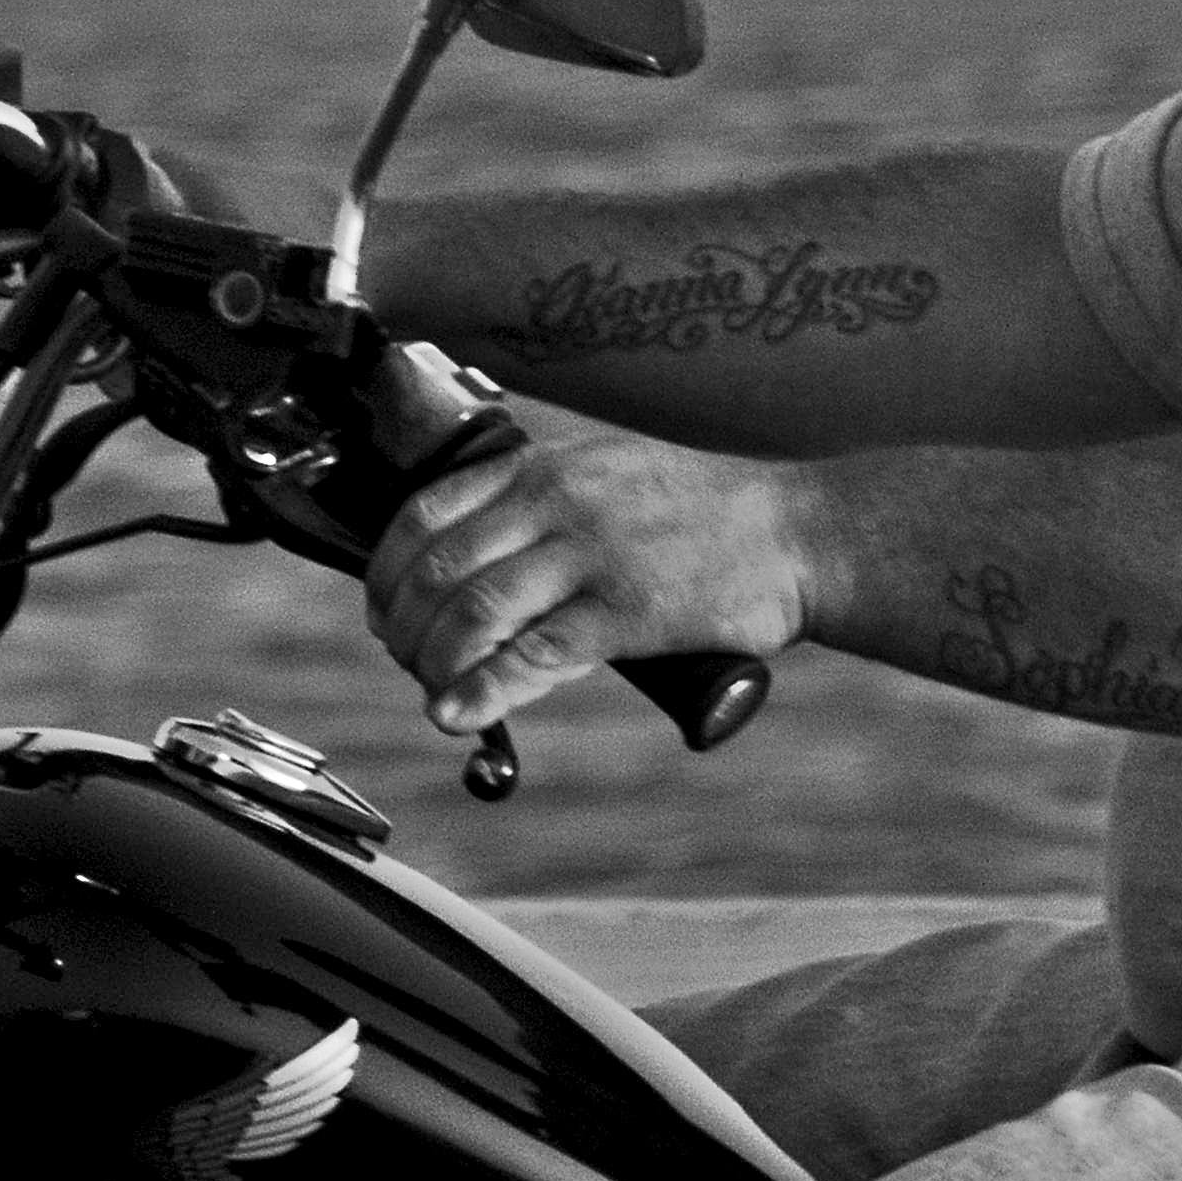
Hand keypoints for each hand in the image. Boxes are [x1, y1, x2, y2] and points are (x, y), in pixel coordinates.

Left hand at [363, 429, 812, 736]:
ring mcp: (590, 555)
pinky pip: (530, 656)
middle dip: (403, 628)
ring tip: (437, 691)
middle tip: (409, 660)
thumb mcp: (608, 475)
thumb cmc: (705, 513)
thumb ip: (538, 508)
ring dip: (434, 664)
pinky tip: (456, 714)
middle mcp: (556, 501)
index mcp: (544, 466)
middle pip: (435, 569)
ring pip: (470, 613)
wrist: (796, 532)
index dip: (386, 572)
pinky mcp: (625, 611)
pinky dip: (480, 691)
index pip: (423, 513)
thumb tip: (472, 564)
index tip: (384, 610)